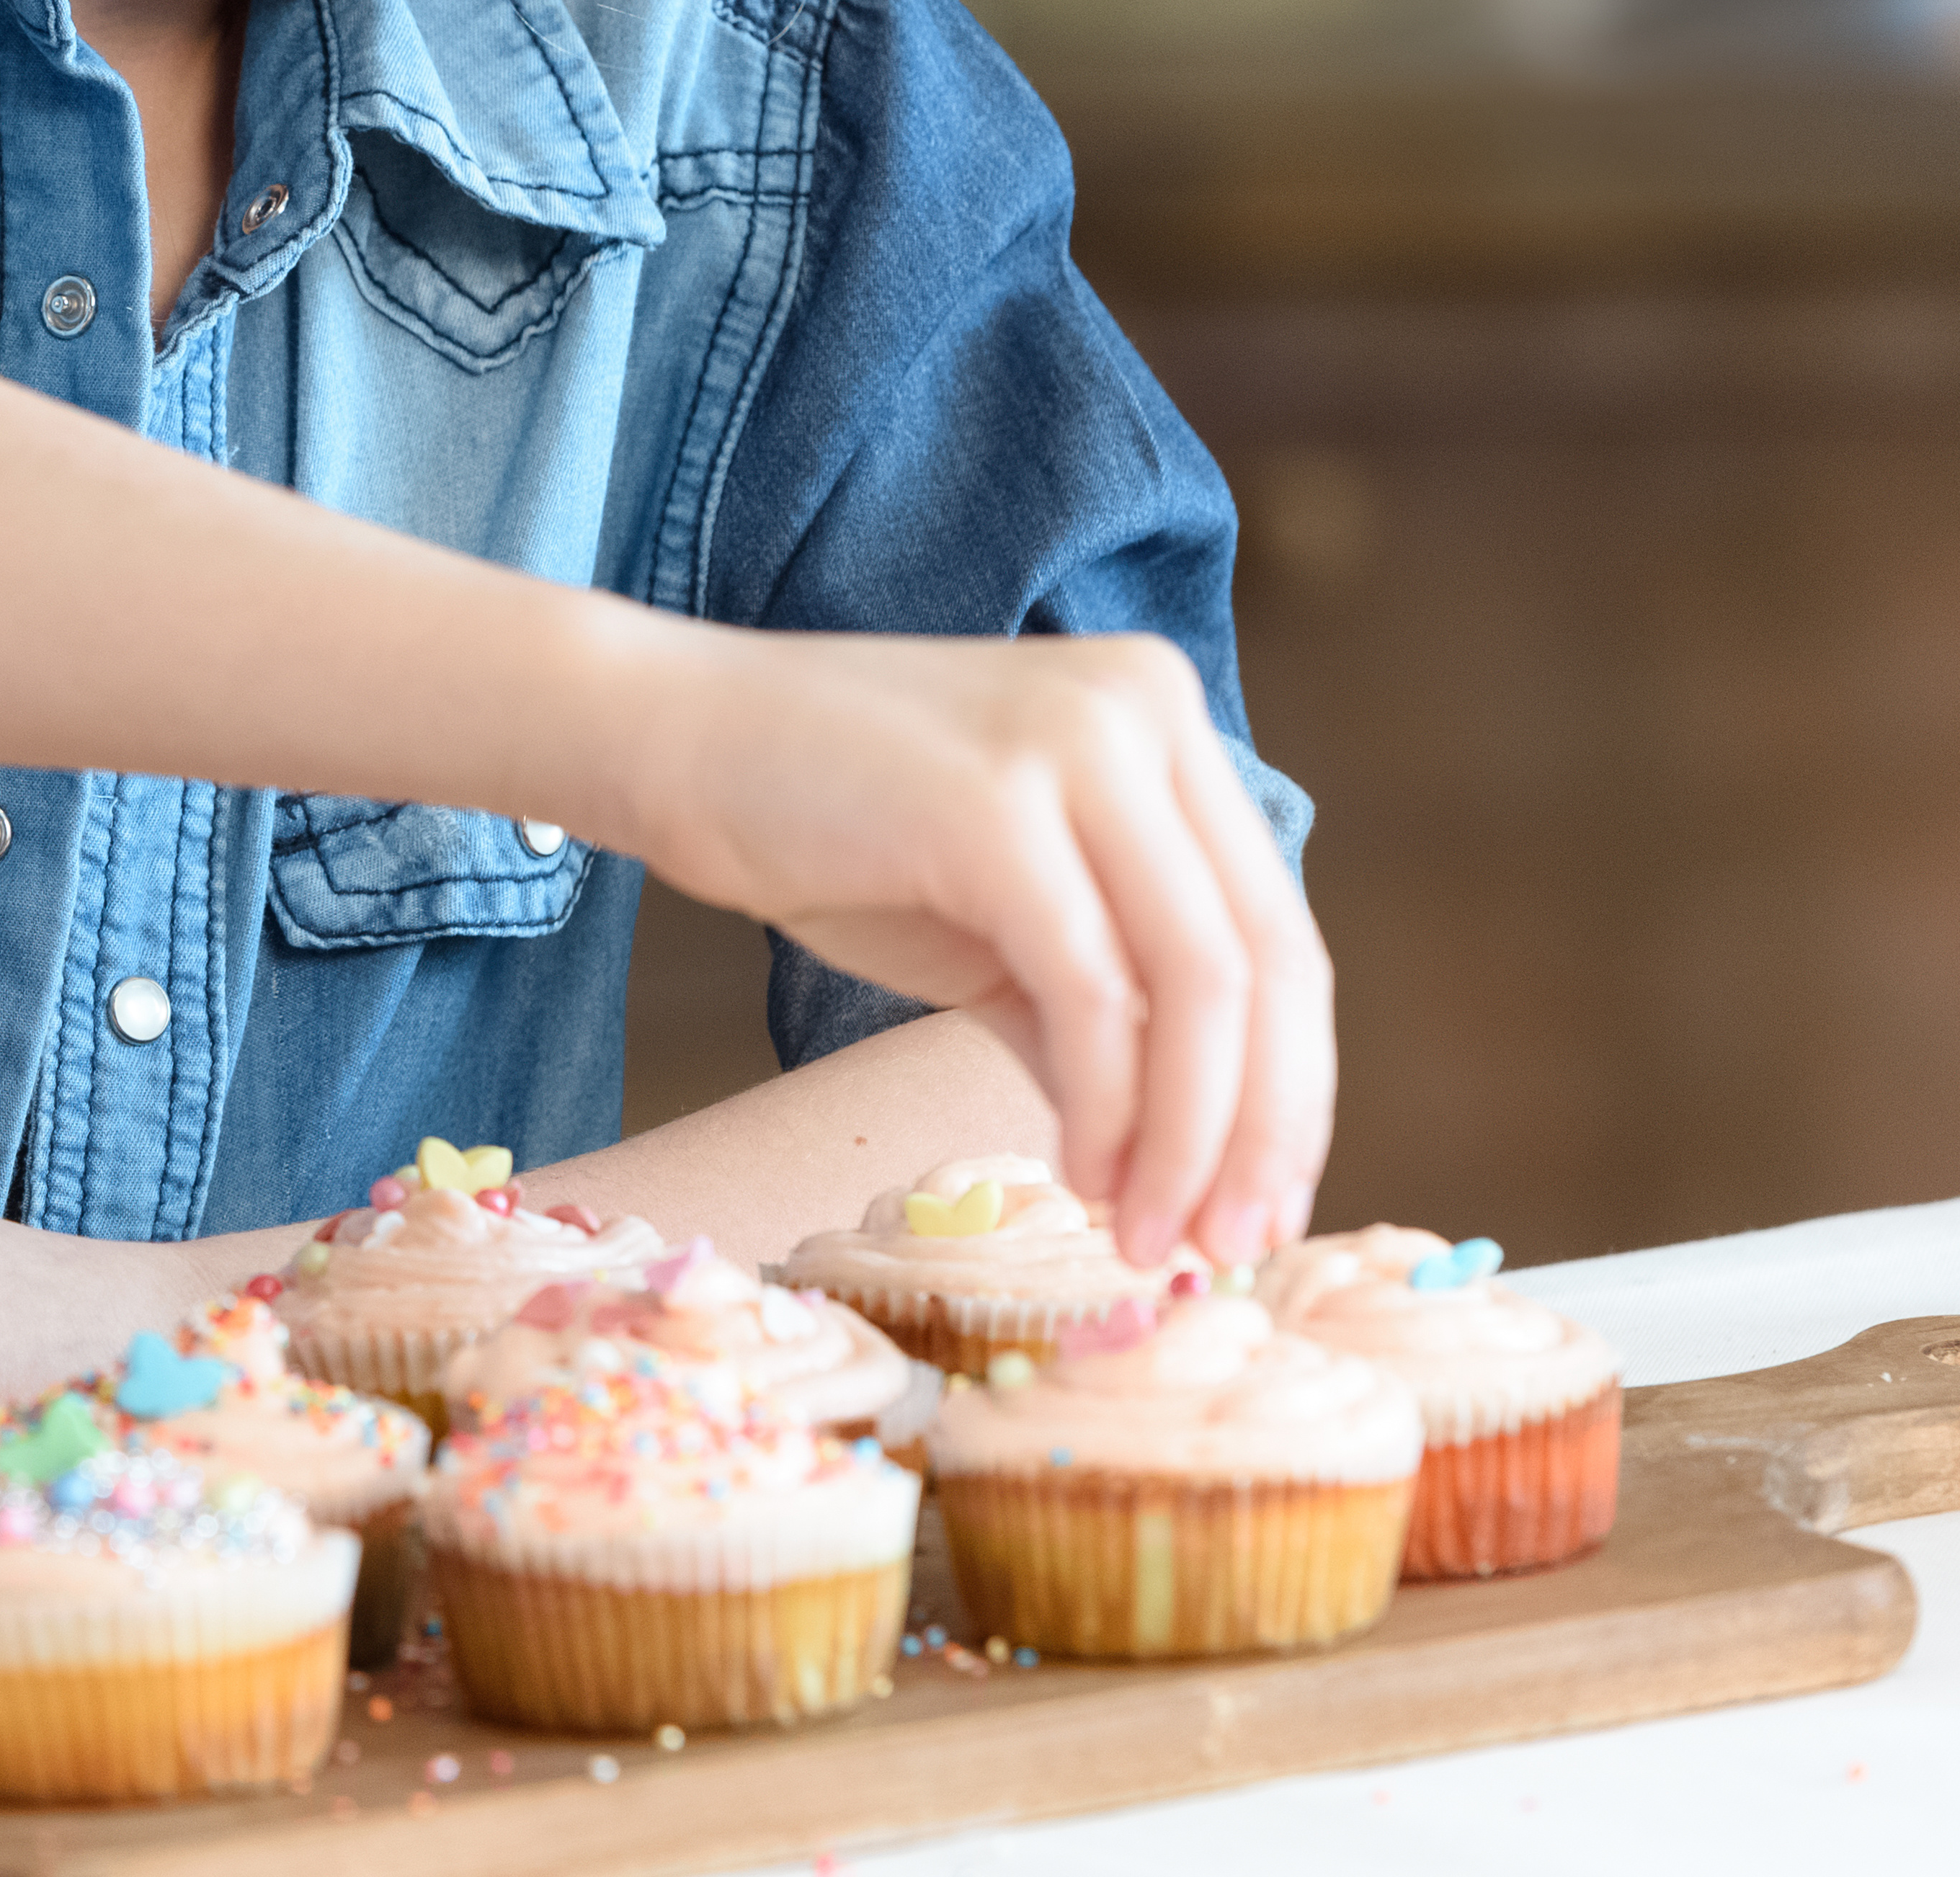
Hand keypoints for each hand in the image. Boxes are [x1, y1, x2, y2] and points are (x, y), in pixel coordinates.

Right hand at [600, 618, 1328, 1272]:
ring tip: (1151, 1236)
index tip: (1261, 1207)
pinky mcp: (996, 804)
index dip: (1292, 1087)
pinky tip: (1081, 1176)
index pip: (1275, 931)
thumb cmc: (826, 829)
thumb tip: (1189, 1172)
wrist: (668, 739)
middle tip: (1228, 1248)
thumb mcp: (1001, 924)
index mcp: (1162, 721)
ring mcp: (1075, 744)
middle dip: (1261, 1130)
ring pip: (1197, 983)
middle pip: (1266, 960)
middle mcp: (1143, 710)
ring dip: (1189, 1140)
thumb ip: (1102, 1016)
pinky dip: (1108, 1107)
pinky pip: (1092, 991)